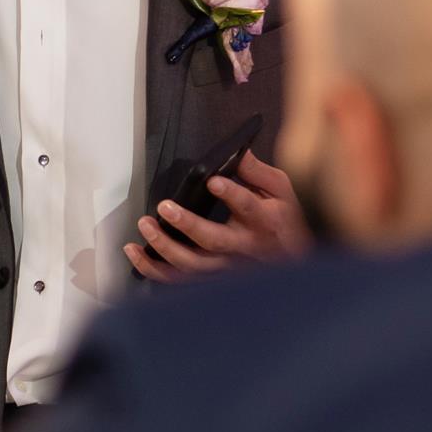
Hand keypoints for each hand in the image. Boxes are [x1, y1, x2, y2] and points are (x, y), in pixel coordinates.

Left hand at [124, 152, 310, 283]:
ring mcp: (225, 266)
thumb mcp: (282, 189)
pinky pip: (179, 278)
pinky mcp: (211, 275)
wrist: (295, 259)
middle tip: (165, 207)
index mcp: (263, 220)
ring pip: (191, 265)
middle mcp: (242, 246)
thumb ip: (258, 172)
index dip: (231, 194)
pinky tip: (136, 254)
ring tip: (145, 226)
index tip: (214, 181)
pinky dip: (154, 269)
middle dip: (186, 224)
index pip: (247, 206)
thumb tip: (238, 153)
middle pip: (212, 240)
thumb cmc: (287, 220)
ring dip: (164, 248)